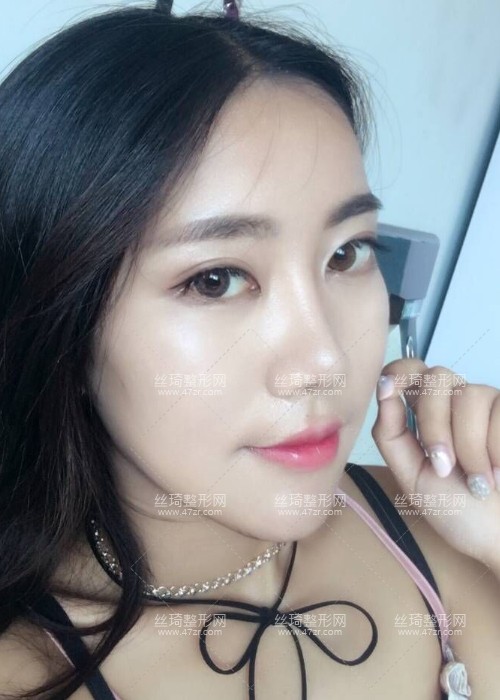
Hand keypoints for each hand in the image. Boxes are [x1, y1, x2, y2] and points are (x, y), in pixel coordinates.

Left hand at [371, 359, 499, 570]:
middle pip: (436, 379)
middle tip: (444, 468)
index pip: (407, 371)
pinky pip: (499, 412)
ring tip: (479, 482)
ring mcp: (488, 404)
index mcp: (424, 413)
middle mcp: (455, 400)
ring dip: (469, 447)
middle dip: (434, 426)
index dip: (398, 372)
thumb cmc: (458, 510)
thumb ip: (392, 435)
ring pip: (469, 396)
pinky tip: (499, 474)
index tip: (388, 390)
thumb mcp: (412, 477)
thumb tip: (383, 391)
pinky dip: (495, 450)